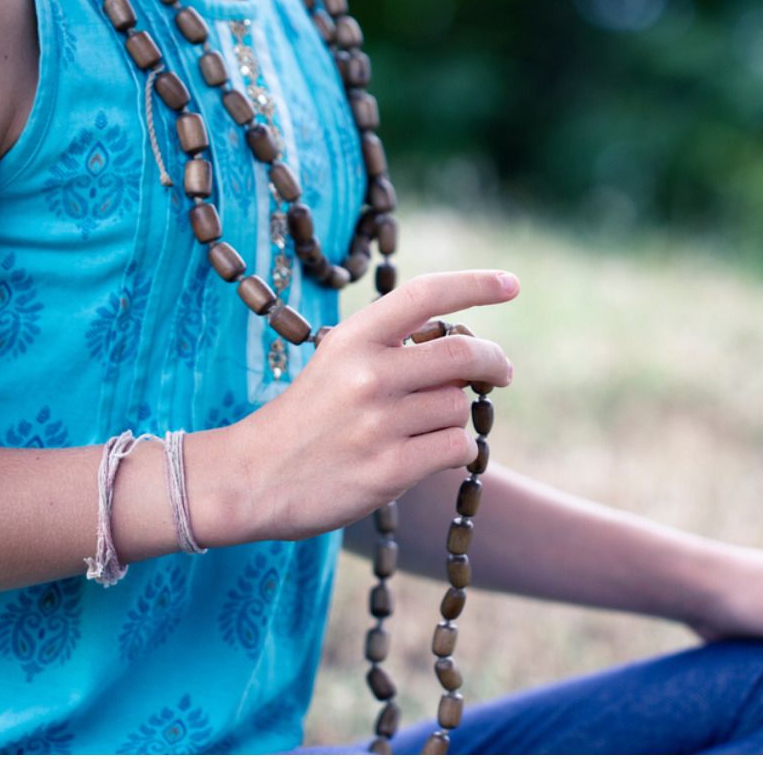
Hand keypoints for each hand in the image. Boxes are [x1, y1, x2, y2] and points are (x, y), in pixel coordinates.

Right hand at [216, 270, 518, 543]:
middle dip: (494, 361)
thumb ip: (393, 347)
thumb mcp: (338, 361)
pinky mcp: (390, 470)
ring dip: (453, 417)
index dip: (475, 284)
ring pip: (459, 407)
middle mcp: (368, 374)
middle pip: (463, 354)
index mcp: (354, 338)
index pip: (426, 295)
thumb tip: (468, 349)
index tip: (511, 283)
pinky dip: (454, 452)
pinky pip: (457, 448)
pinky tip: (426, 456)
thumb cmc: (307, 416)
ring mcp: (379, 423)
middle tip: (503, 372)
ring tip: (416, 429)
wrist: (252, 478)